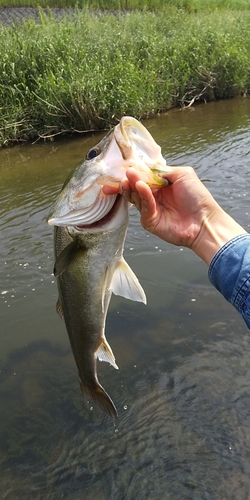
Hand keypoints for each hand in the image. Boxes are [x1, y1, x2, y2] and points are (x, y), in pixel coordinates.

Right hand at [103, 166, 245, 263]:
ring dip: (133, 186)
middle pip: (135, 187)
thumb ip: (162, 170)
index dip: (135, 172)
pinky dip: (142, 196)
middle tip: (127, 173)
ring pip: (136, 197)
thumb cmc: (197, 197)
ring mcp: (151, 209)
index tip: (127, 166)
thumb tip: (145, 168)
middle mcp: (154, 197)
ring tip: (130, 179)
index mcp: (161, 185)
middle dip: (130, 180)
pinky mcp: (150, 221)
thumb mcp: (182, 174)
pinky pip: (144, 207)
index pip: (143, 177)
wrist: (204, 220)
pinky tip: (142, 187)